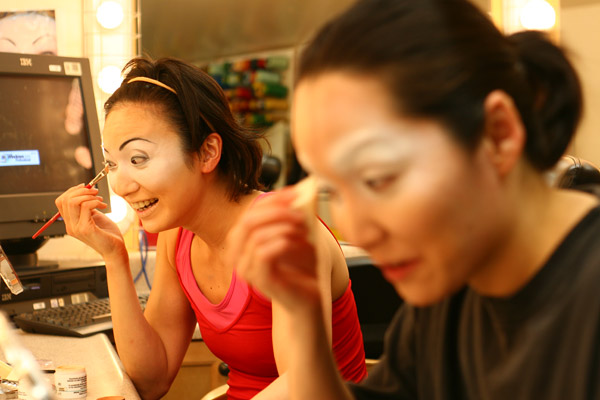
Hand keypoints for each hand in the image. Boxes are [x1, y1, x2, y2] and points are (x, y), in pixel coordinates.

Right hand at [56, 184, 124, 258]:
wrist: (115, 249)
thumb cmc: (107, 233)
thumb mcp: (95, 216)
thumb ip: (87, 206)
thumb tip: (86, 191)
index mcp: (70, 222)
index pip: (61, 201)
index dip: (72, 191)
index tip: (86, 186)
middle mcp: (70, 226)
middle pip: (65, 200)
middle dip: (81, 190)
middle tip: (96, 192)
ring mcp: (76, 228)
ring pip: (73, 201)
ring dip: (89, 195)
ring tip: (100, 200)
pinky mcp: (85, 229)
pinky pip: (85, 206)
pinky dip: (95, 202)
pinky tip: (103, 206)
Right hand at [227, 189, 321, 311]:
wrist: (308, 299)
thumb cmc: (301, 268)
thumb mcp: (297, 236)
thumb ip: (292, 216)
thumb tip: (299, 192)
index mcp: (244, 241)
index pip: (251, 212)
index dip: (272, 200)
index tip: (295, 193)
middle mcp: (239, 255)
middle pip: (248, 221)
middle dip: (276, 211)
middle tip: (299, 211)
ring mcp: (247, 269)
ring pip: (256, 236)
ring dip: (283, 228)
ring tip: (304, 230)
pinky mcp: (259, 280)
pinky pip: (263, 253)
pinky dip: (281, 242)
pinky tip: (297, 242)